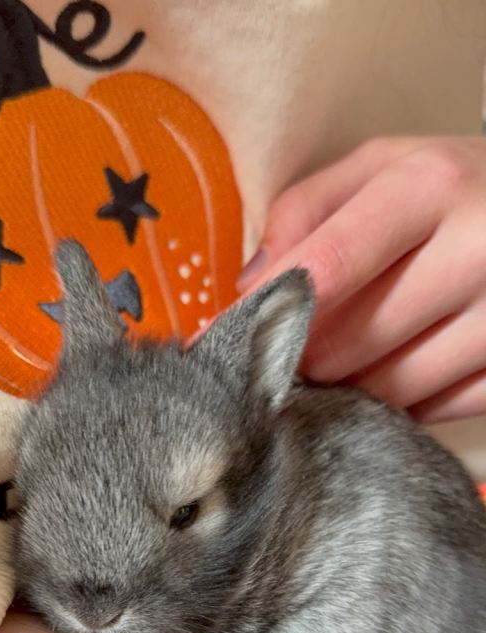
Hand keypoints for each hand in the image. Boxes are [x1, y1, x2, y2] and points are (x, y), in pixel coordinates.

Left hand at [238, 136, 485, 422]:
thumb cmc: (455, 189)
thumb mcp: (383, 167)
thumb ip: (304, 211)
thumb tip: (251, 286)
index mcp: (429, 187)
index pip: (326, 267)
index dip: (268, 312)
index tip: (226, 338)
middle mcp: (475, 250)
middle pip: (348, 343)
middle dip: (306, 355)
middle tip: (297, 348)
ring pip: (388, 389)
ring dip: (351, 384)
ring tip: (349, 357)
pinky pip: (435, 411)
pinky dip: (405, 401)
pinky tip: (403, 367)